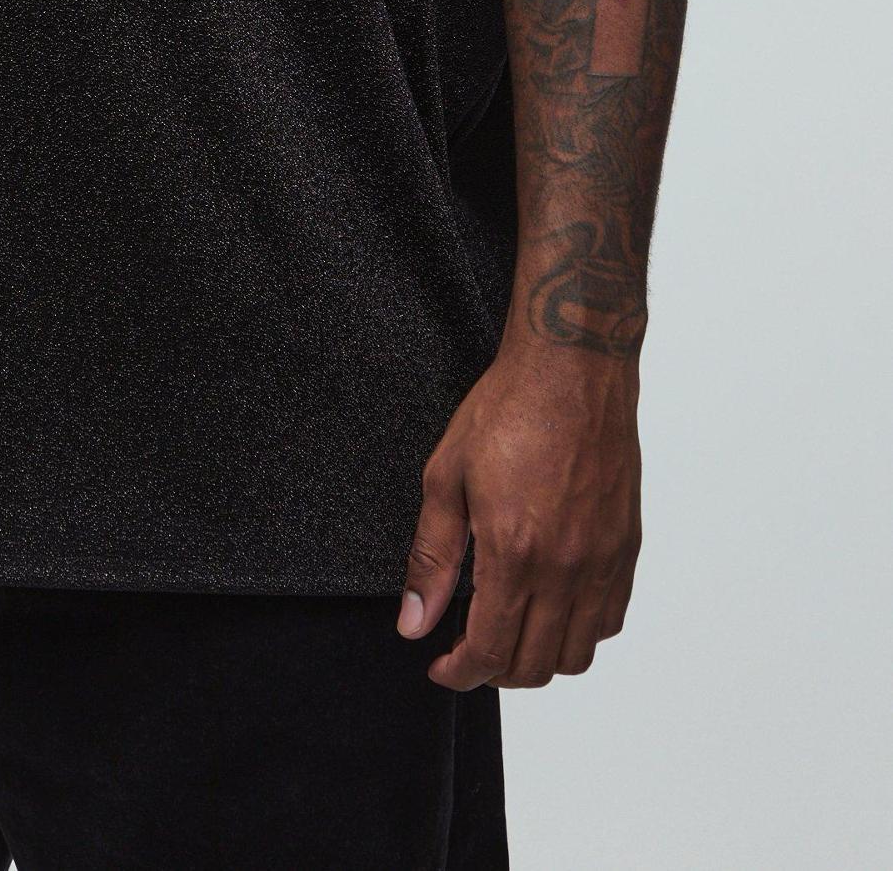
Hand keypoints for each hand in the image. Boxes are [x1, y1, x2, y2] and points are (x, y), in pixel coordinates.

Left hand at [396, 342, 641, 686]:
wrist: (572, 369)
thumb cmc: (508, 410)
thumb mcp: (446, 477)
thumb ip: (432, 558)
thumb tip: (414, 621)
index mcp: (515, 551)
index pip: (492, 652)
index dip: (461, 673)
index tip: (442, 667)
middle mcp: (567, 567)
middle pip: (535, 666)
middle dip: (494, 672)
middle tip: (468, 651)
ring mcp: (603, 561)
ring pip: (578, 654)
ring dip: (539, 659)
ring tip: (510, 633)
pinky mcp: (627, 547)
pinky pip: (610, 619)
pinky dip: (581, 632)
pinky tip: (552, 607)